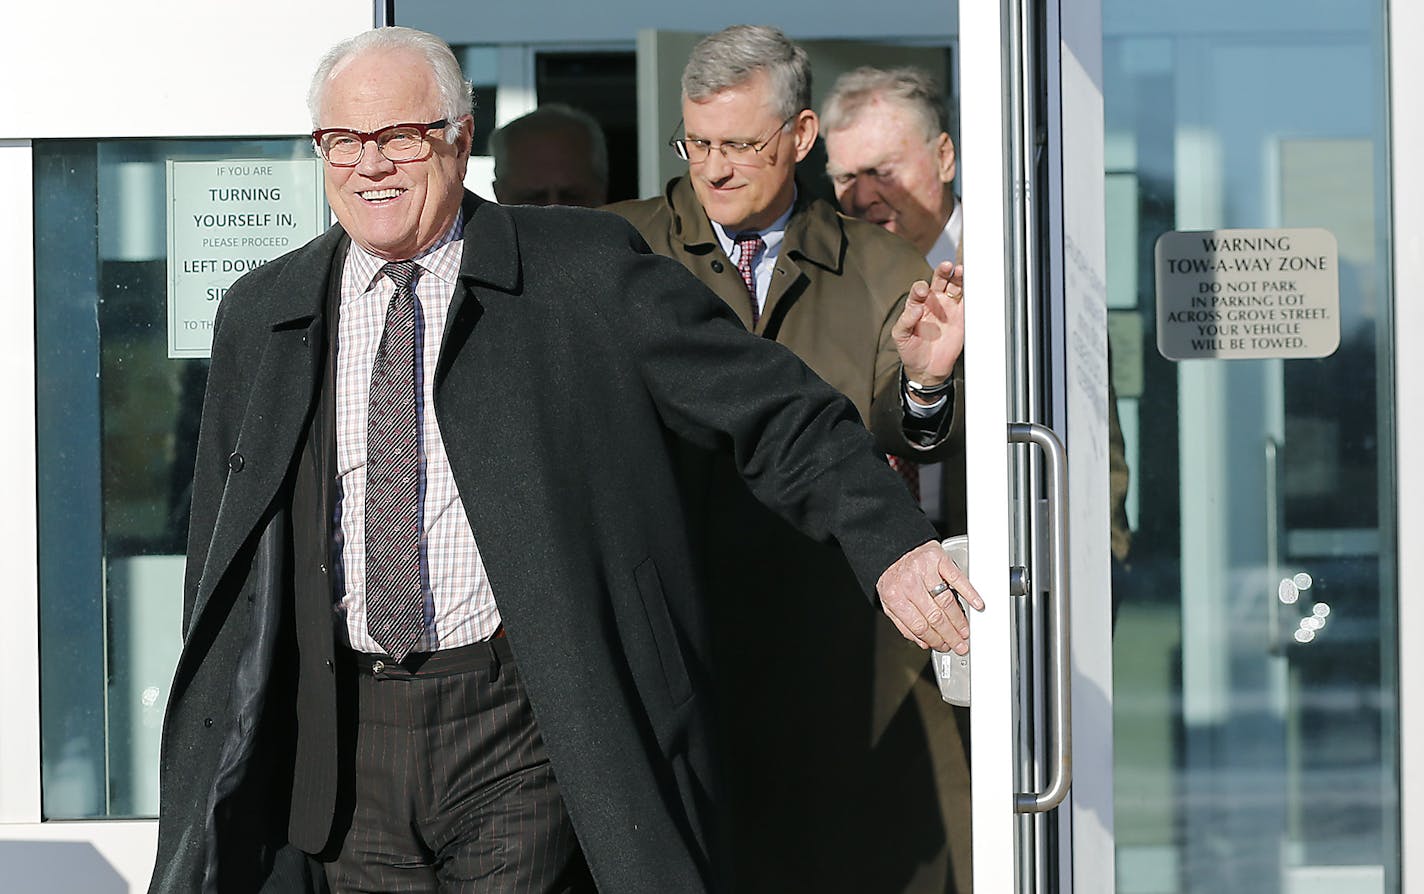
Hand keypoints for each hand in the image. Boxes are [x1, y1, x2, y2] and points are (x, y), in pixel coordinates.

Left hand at [876, 540, 983, 652]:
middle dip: (950, 635)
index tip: (944, 646)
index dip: (934, 640)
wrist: (892, 545)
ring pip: (946, 601)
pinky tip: (975, 604)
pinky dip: (969, 593)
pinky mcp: (938, 559)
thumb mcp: (888, 601)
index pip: (919, 626)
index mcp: (895, 597)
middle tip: (960, 644)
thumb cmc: (892, 574)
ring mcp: (924, 570)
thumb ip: (903, 623)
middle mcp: (909, 583)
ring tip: (965, 631)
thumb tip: (922, 642)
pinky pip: (957, 578)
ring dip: (959, 620)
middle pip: (935, 617)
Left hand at [894, 261, 964, 389]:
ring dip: (958, 277)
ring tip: (960, 271)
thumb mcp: (900, 336)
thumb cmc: (911, 350)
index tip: (923, 293)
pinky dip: (971, 293)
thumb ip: (905, 321)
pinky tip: (972, 285)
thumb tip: (916, 308)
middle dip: (943, 272)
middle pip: (940, 280)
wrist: (927, 369)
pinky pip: (967, 302)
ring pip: (955, 287)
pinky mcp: (961, 317)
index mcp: (917, 304)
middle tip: (946, 266)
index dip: (921, 288)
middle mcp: (933, 303)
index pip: (919, 289)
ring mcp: (949, 308)